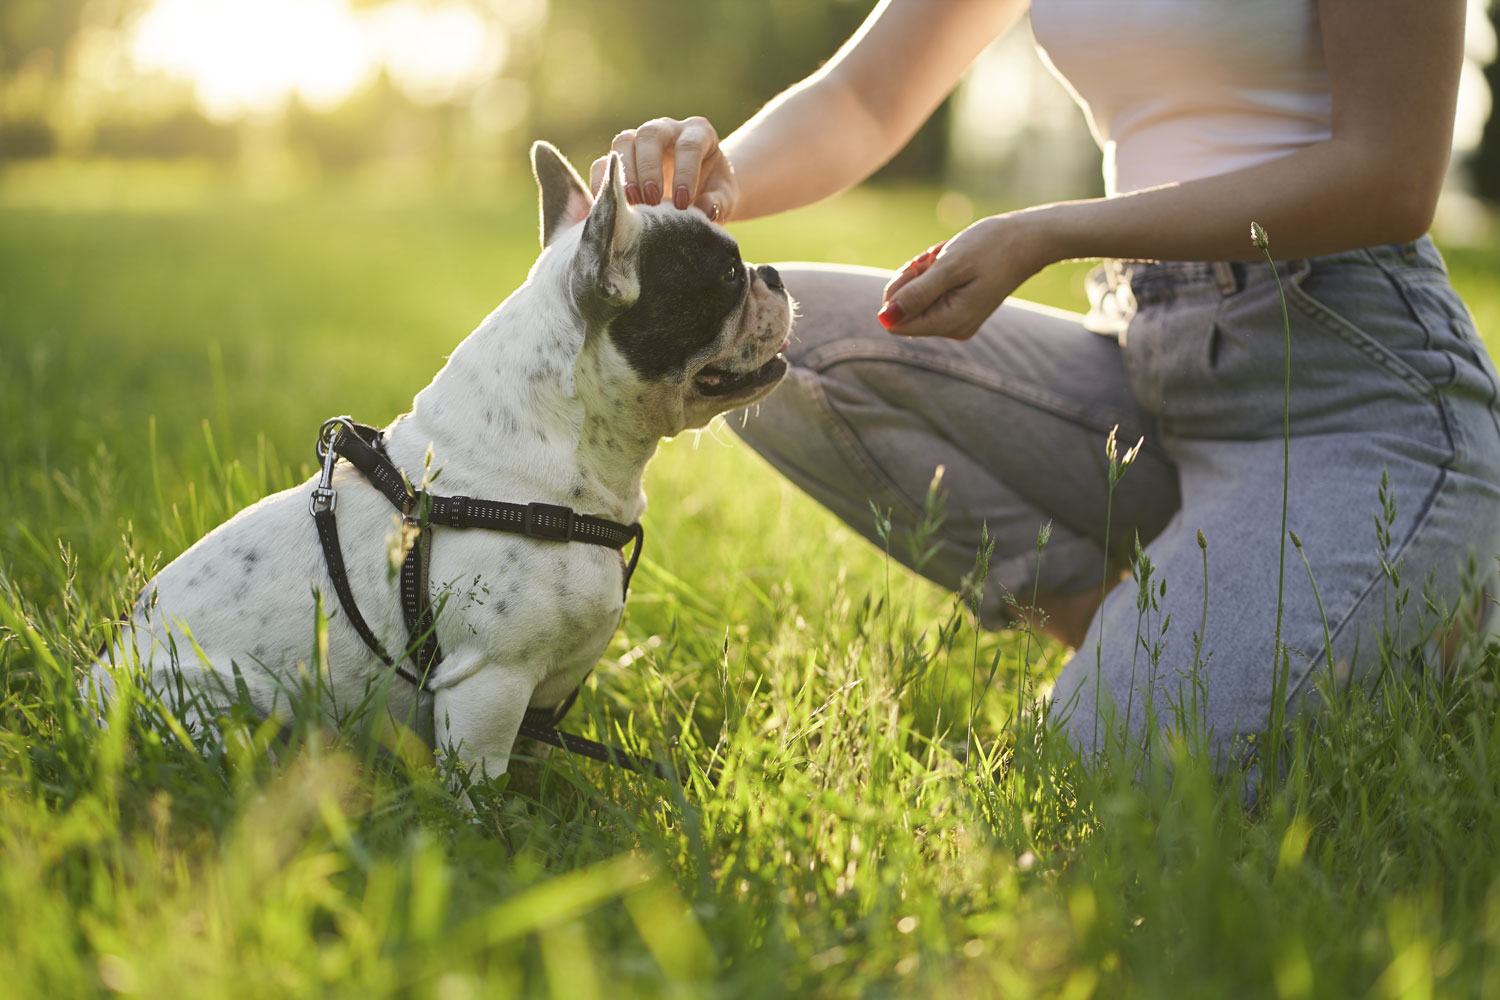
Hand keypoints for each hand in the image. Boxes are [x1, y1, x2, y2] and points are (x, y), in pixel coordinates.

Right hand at [590, 116, 738, 221]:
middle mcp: (667, 130)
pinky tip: (609, 206)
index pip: (689, 145)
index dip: (685, 173)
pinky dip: (602, 183)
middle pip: (651, 135)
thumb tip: (707, 209)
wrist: (698, 194)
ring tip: (631, 203)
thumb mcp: (723, 198)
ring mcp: (640, 140)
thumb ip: (718, 202)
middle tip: (652, 201)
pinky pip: (603, 163)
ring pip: (624, 142)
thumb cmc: (712, 192)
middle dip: (649, 169)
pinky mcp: (621, 158)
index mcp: (698, 133)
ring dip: (624, 174)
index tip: (682, 204)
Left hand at [877, 213, 1050, 338]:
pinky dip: (934, 273)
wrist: (1028, 239)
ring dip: (924, 272)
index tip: (919, 268)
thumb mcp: (949, 266)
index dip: (897, 292)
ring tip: (946, 256)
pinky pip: (931, 293)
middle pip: (905, 311)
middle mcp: (953, 328)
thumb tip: (885, 317)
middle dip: (912, 279)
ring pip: (917, 298)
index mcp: (950, 322)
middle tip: (935, 258)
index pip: (896, 322)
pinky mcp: (961, 308)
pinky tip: (950, 259)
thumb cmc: (991, 247)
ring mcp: (957, 319)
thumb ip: (916, 293)